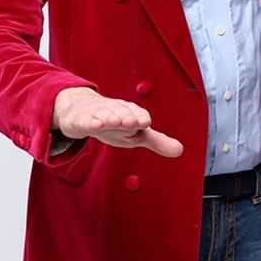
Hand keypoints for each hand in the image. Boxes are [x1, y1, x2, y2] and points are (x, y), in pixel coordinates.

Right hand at [51, 87, 183, 157]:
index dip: (141, 118)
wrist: (80, 110)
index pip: (138, 115)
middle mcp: (114, 110)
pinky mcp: (80, 119)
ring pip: (103, 114)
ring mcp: (96, 113)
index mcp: (130, 112)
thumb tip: (180, 150)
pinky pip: (84, 120)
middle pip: (122, 113)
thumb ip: (157, 141)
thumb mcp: (135, 134)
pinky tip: (93, 125)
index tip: (145, 122)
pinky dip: (88, 122)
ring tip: (114, 121)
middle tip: (132, 122)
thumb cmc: (113, 123)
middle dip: (127, 117)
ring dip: (109, 117)